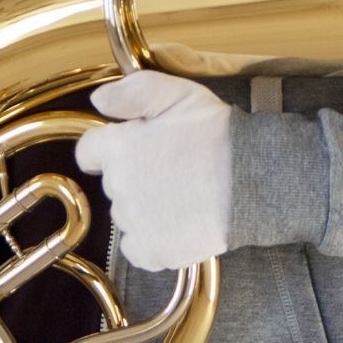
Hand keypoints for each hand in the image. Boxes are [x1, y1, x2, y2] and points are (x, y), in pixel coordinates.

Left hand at [75, 70, 232, 271]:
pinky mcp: (153, 251)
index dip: (111, 147)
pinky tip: (177, 224)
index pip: (88, 152)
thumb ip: (131, 91)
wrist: (254, 179)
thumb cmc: (218, 134)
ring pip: (126, 214)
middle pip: (112, 183)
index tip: (136, 147)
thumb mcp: (177, 94)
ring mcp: (135, 222)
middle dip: (134, 174)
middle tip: (173, 167)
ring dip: (144, 206)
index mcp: (118, 147)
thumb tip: (97, 100)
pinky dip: (151, 241)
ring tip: (183, 194)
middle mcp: (119, 187)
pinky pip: (137, 249)